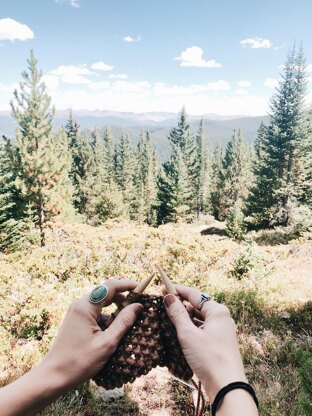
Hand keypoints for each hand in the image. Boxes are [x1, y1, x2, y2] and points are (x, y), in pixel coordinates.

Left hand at [42, 278, 142, 388]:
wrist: (54, 377)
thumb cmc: (79, 362)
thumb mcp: (107, 343)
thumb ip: (124, 322)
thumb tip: (138, 306)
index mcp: (85, 307)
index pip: (110, 287)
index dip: (127, 285)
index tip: (141, 288)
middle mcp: (80, 305)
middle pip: (105, 293)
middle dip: (123, 297)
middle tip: (138, 306)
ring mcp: (76, 312)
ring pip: (101, 303)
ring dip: (115, 308)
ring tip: (128, 320)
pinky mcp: (76, 321)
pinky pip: (95, 312)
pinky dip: (106, 317)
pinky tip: (113, 330)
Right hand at [163, 286, 246, 401]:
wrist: (227, 386)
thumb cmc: (209, 358)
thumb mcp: (188, 334)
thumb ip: (177, 314)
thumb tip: (168, 297)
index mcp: (218, 311)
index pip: (195, 294)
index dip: (177, 291)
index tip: (163, 288)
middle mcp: (222, 318)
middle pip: (198, 306)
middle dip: (181, 305)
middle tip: (164, 305)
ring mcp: (222, 331)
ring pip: (200, 318)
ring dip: (185, 318)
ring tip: (169, 319)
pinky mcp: (220, 342)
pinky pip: (203, 329)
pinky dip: (192, 329)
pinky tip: (181, 333)